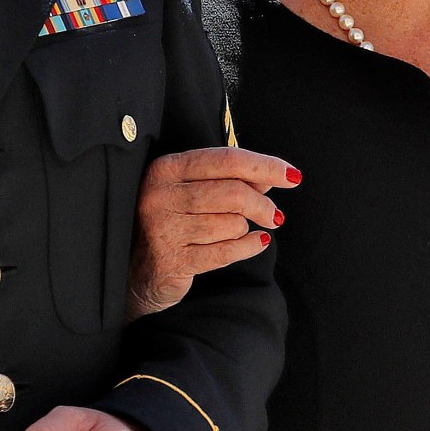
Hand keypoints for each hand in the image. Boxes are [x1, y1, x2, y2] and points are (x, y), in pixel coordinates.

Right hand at [128, 147, 296, 319]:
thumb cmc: (173, 222)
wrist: (136, 271)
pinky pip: (227, 251)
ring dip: (243, 229)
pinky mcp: (172, 261)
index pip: (226, 159)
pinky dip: (248, 247)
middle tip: (274, 216)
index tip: (293, 176)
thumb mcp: (194, 191)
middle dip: (262, 205)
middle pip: (233, 192)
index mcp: (167, 168)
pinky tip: (254, 242)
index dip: (265, 166)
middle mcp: (160, 195)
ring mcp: (164, 229)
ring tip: (235, 231)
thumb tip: (271, 179)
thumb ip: (229, 181)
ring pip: (231, 224)